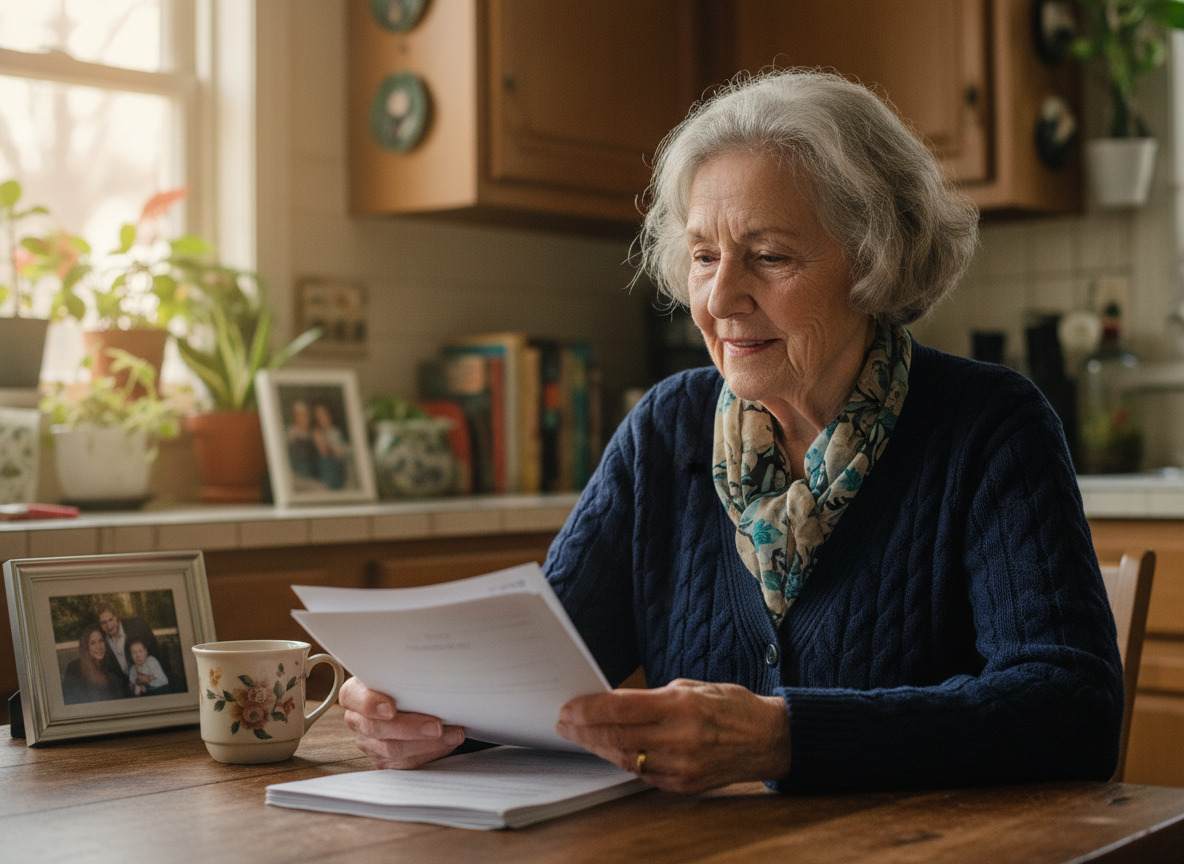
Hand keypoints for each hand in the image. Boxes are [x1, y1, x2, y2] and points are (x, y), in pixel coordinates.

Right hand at [339, 676, 464, 768]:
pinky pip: (405, 762)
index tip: (391, 708)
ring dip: (427, 743)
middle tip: (437, 726)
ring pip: (393, 749)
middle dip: (411, 728)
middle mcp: (357, 719)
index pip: (351, 697)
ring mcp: (368, 742)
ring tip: (453, 734)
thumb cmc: (402, 683)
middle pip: (376, 728)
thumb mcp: (399, 674)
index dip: (369, 704)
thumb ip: (405, 676)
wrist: (406, 699)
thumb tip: (435, 676)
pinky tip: (448, 742)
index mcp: (354, 693)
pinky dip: (430, 752)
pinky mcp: (383, 760)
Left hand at [555, 678, 790, 793]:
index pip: (621, 708)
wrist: (769, 740)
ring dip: (598, 747)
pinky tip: (609, 749)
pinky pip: (642, 774)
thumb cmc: (731, 706)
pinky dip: (623, 760)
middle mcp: (679, 739)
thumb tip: (613, 703)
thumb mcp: (692, 688)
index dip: (589, 709)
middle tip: (563, 723)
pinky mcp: (683, 785)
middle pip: (617, 736)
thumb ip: (652, 697)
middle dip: (584, 730)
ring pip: (625, 758)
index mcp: (681, 707)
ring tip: (579, 736)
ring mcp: (681, 766)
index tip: (569, 707)